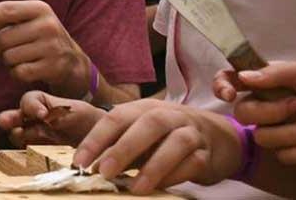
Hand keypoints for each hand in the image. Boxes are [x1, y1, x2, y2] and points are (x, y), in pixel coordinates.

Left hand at [0, 1, 89, 96]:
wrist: (75, 64)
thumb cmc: (42, 40)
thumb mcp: (28, 24)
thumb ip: (3, 21)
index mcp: (40, 9)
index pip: (6, 9)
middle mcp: (48, 25)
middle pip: (3, 38)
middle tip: (8, 51)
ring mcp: (53, 46)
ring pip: (9, 57)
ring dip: (8, 62)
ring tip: (22, 59)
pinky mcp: (54, 67)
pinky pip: (19, 72)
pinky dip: (17, 74)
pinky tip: (28, 71)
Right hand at [0, 91, 103, 147]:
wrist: (103, 140)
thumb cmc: (89, 121)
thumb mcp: (76, 112)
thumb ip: (58, 112)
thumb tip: (43, 116)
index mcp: (43, 104)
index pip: (29, 100)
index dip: (32, 106)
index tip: (43, 115)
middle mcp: (35, 119)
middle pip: (16, 117)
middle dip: (9, 118)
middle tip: (3, 121)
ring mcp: (36, 136)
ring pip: (18, 134)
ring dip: (19, 135)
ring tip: (23, 136)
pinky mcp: (40, 152)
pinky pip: (27, 151)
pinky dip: (26, 152)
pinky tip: (32, 154)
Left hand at [72, 100, 240, 194]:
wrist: (216, 135)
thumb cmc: (167, 135)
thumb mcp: (141, 133)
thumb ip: (119, 145)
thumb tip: (92, 166)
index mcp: (144, 108)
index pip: (116, 118)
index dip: (96, 139)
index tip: (80, 162)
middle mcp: (169, 115)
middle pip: (147, 124)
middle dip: (124, 148)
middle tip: (105, 172)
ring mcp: (191, 132)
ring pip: (175, 143)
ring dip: (154, 166)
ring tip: (135, 188)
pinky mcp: (207, 153)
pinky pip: (193, 163)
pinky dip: (175, 176)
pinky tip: (159, 187)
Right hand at [214, 60, 295, 164]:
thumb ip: (277, 73)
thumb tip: (243, 77)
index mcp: (270, 82)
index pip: (233, 80)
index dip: (222, 86)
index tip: (229, 94)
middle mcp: (270, 106)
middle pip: (243, 114)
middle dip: (270, 113)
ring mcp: (281, 130)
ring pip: (263, 138)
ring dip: (294, 132)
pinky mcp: (295, 153)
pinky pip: (284, 156)